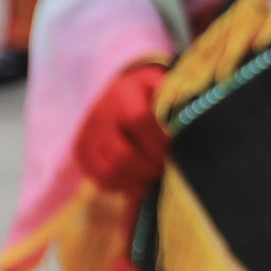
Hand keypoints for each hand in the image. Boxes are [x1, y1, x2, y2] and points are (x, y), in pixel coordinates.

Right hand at [69, 59, 172, 197]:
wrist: (119, 91)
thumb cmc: (150, 91)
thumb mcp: (164, 85)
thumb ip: (176, 99)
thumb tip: (189, 121)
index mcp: (124, 94)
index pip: (139, 121)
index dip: (158, 142)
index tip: (173, 151)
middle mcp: (100, 115)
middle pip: (121, 154)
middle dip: (148, 168)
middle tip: (165, 170)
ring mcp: (87, 135)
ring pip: (108, 171)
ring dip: (135, 181)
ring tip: (153, 177)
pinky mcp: (81, 152)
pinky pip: (99, 178)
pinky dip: (120, 185)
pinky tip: (137, 180)